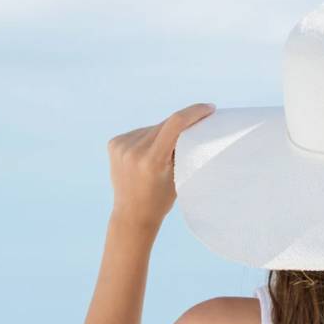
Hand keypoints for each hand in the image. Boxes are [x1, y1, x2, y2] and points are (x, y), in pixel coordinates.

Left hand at [107, 102, 215, 229]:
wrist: (132, 215)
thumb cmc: (161, 200)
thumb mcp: (179, 176)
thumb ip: (182, 149)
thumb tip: (193, 124)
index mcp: (152, 160)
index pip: (175, 123)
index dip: (194, 112)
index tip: (209, 108)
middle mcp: (134, 151)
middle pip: (165, 124)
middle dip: (182, 124)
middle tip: (196, 128)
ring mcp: (121, 146)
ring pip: (153, 128)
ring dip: (164, 132)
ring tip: (165, 152)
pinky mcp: (114, 143)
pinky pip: (139, 133)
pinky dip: (149, 138)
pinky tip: (148, 154)